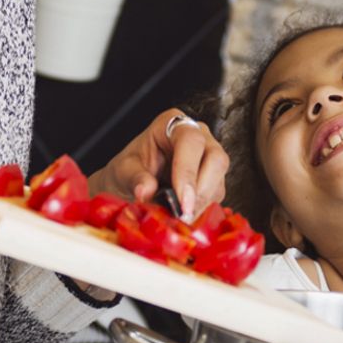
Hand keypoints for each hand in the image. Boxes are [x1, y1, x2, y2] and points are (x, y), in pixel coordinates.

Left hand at [87, 108, 227, 221]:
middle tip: (184, 214)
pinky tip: (186, 215)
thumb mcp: (123, 170)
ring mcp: (208, 155)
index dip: (188, 172)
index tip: (182, 201)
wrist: (132, 179)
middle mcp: (197, 135)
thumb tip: (146, 191)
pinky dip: (203, 208)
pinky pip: (217, 193)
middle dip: (201, 190)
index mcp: (172, 124)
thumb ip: (135, 178)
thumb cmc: (130, 167)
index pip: (191, 142)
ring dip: (202, 203)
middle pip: (216, 159)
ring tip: (181, 218)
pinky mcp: (213, 177)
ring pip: (219, 178)